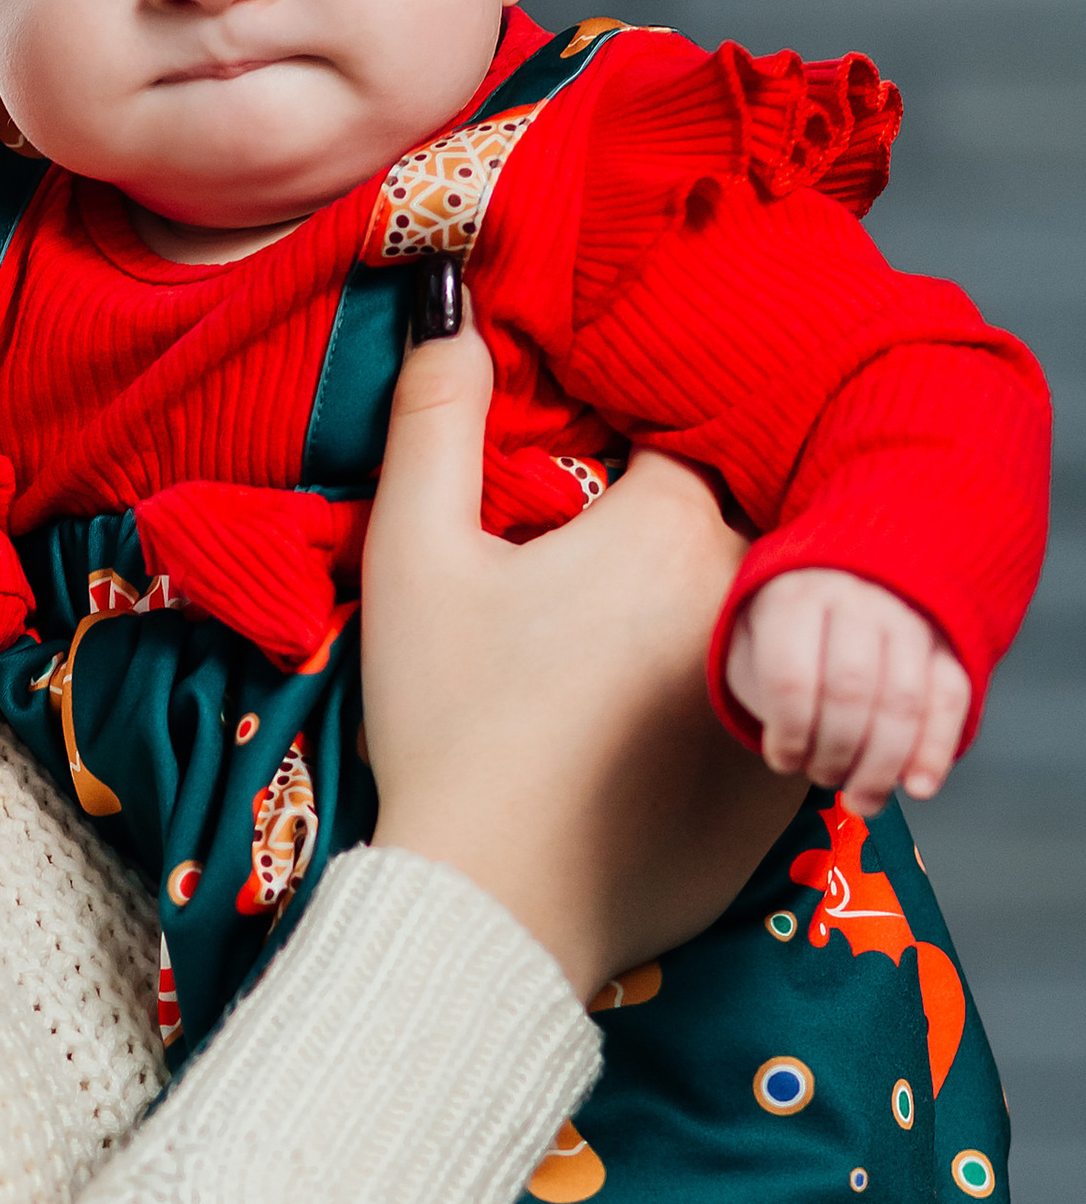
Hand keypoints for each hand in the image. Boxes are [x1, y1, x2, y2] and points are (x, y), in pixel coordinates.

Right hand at [361, 308, 793, 997]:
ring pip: (757, 618)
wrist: (491, 905)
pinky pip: (772, 711)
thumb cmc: (446, 723)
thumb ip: (434, 417)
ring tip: (612, 670)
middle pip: (730, 528)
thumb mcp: (414, 556)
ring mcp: (783, 696)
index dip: (617, 471)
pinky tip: (647, 742)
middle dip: (670, 542)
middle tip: (584, 596)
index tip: (568, 510)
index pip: (674, 448)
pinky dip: (725, 712)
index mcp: (672, 528)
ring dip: (705, 623)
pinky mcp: (789, 785)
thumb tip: (449, 299)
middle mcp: (754, 597)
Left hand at [723, 567, 969, 815]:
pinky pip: (951, 697)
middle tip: (824, 778)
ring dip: (882, 765)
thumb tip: (799, 761)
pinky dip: (936, 749)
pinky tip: (919, 787)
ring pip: (905, 700)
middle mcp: (855, 596)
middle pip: (852, 692)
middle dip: (837, 754)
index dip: (789, 736)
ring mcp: (907, 614)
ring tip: (862, 798)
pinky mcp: (946, 639)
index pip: (792, 678)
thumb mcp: (751, 649)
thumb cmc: (786, 632)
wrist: (838, 577)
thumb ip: (766, 696)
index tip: (785, 762)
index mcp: (794, 597)